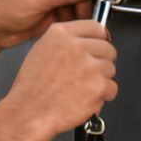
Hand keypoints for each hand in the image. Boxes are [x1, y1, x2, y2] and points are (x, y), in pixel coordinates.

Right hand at [4, 19, 117, 135]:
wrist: (29, 112)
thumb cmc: (32, 88)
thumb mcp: (42, 50)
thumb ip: (66, 41)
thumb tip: (87, 41)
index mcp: (61, 33)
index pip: (97, 27)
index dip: (99, 40)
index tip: (97, 49)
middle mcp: (77, 46)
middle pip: (108, 48)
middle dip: (102, 62)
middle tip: (88, 74)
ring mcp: (90, 66)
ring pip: (111, 69)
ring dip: (101, 81)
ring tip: (81, 89)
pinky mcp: (98, 86)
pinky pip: (112, 88)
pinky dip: (103, 97)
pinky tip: (85, 99)